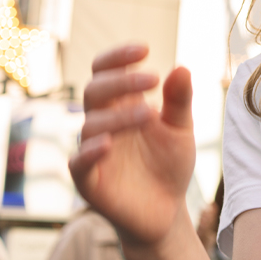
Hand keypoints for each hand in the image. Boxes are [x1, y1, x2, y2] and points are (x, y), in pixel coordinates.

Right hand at [69, 44, 195, 248]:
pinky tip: (108, 144)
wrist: (167, 210)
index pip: (106, 71)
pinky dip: (90, 152)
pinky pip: (79, 163)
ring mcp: (93, 151)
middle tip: (151, 78)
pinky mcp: (89, 181)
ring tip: (149, 113)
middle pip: (94, 91)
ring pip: (90, 124)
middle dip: (121, 81)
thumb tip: (181, 67)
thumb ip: (179, 100)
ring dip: (118, 116)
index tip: (144, 48)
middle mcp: (102, 123)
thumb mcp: (181, 129)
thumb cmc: (169, 164)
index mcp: (121, 105)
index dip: (118, 57)